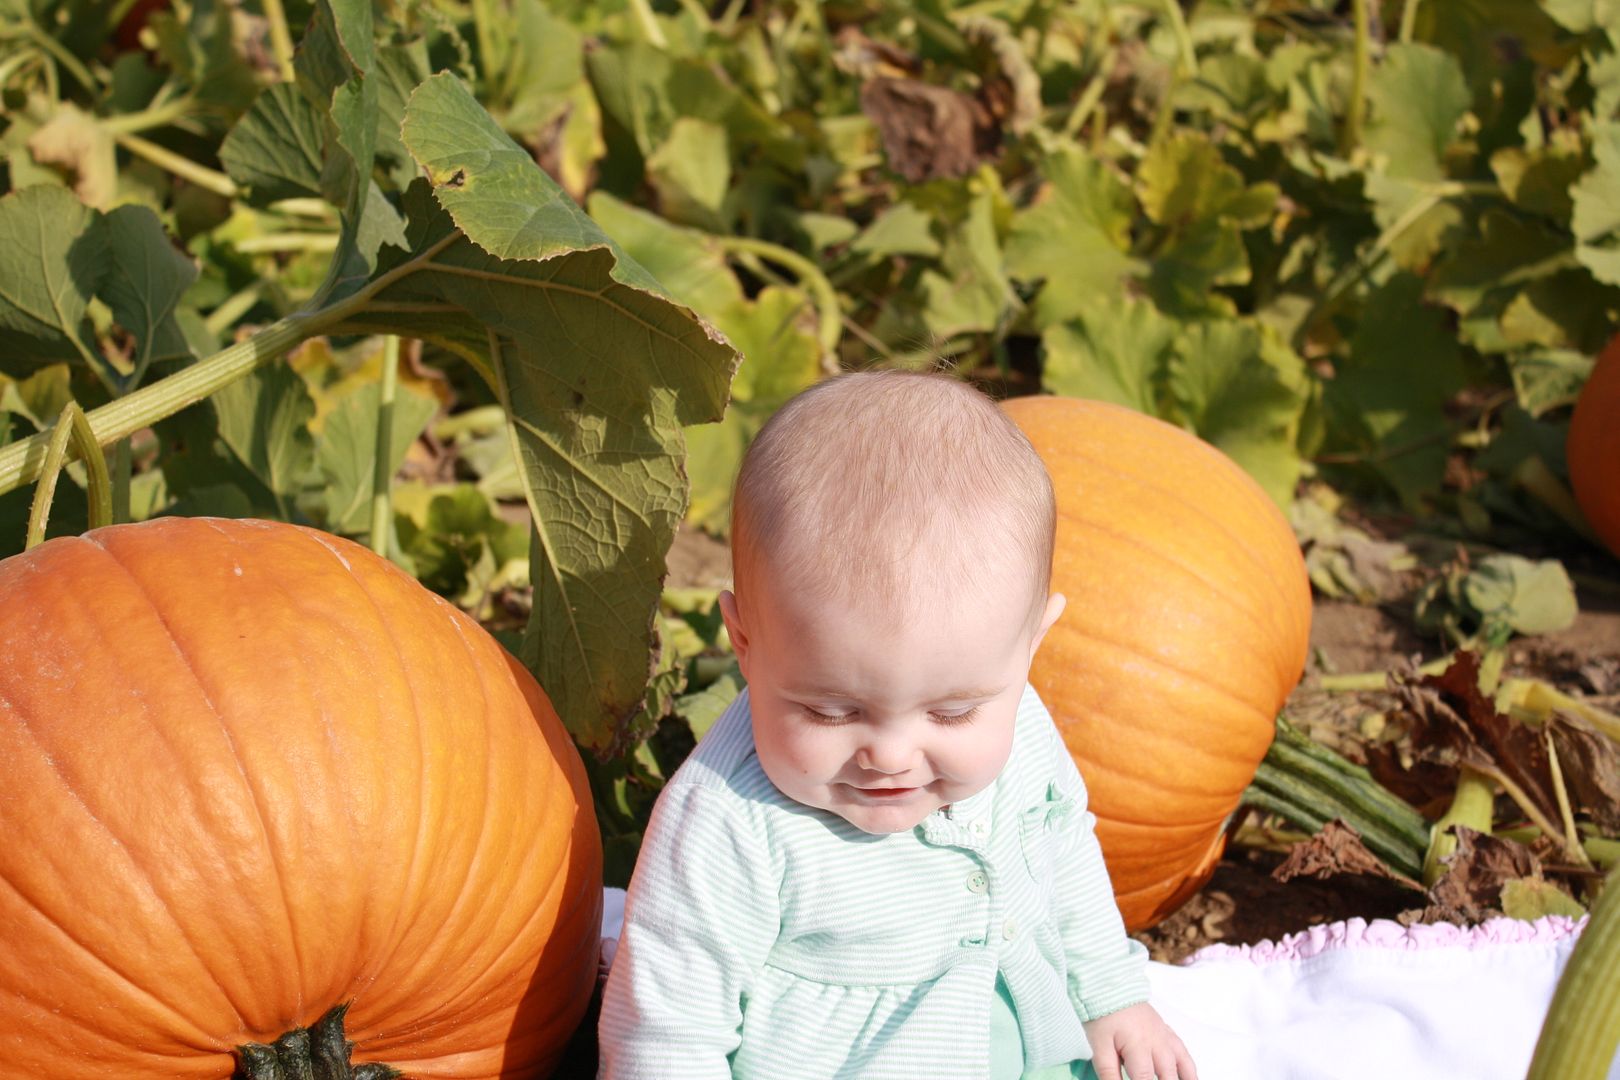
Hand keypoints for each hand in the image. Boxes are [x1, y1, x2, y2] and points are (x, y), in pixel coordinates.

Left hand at [1082, 1002, 1196, 1079]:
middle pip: (1168, 1074)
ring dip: (1186, 1077)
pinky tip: (1190, 1075)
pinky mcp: (1166, 1031)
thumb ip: (1109, 1073)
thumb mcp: (1099, 1047)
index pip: (1144, 1079)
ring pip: (1182, 1062)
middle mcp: (1156, 1042)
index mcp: (1138, 1046)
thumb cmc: (1104, 1015)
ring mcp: (1164, 1036)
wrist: (1111, 987)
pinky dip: (1189, 1066)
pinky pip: (1183, 1051)